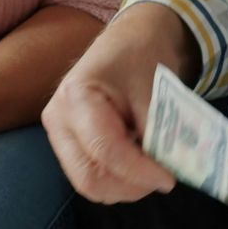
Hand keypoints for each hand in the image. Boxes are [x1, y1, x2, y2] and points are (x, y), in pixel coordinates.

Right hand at [40, 3, 194, 203]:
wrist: (127, 42)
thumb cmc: (139, 55)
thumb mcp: (154, 87)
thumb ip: (156, 130)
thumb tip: (167, 169)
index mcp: (76, 97)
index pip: (106, 151)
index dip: (140, 171)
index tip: (170, 179)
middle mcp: (58, 119)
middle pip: (89, 179)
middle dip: (131, 186)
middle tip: (162, 178)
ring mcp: (59, 135)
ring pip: (89, 185)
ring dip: (126, 186)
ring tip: (152, 166)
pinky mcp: (67, 146)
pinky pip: (92, 177)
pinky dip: (119, 180)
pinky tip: (138, 162)